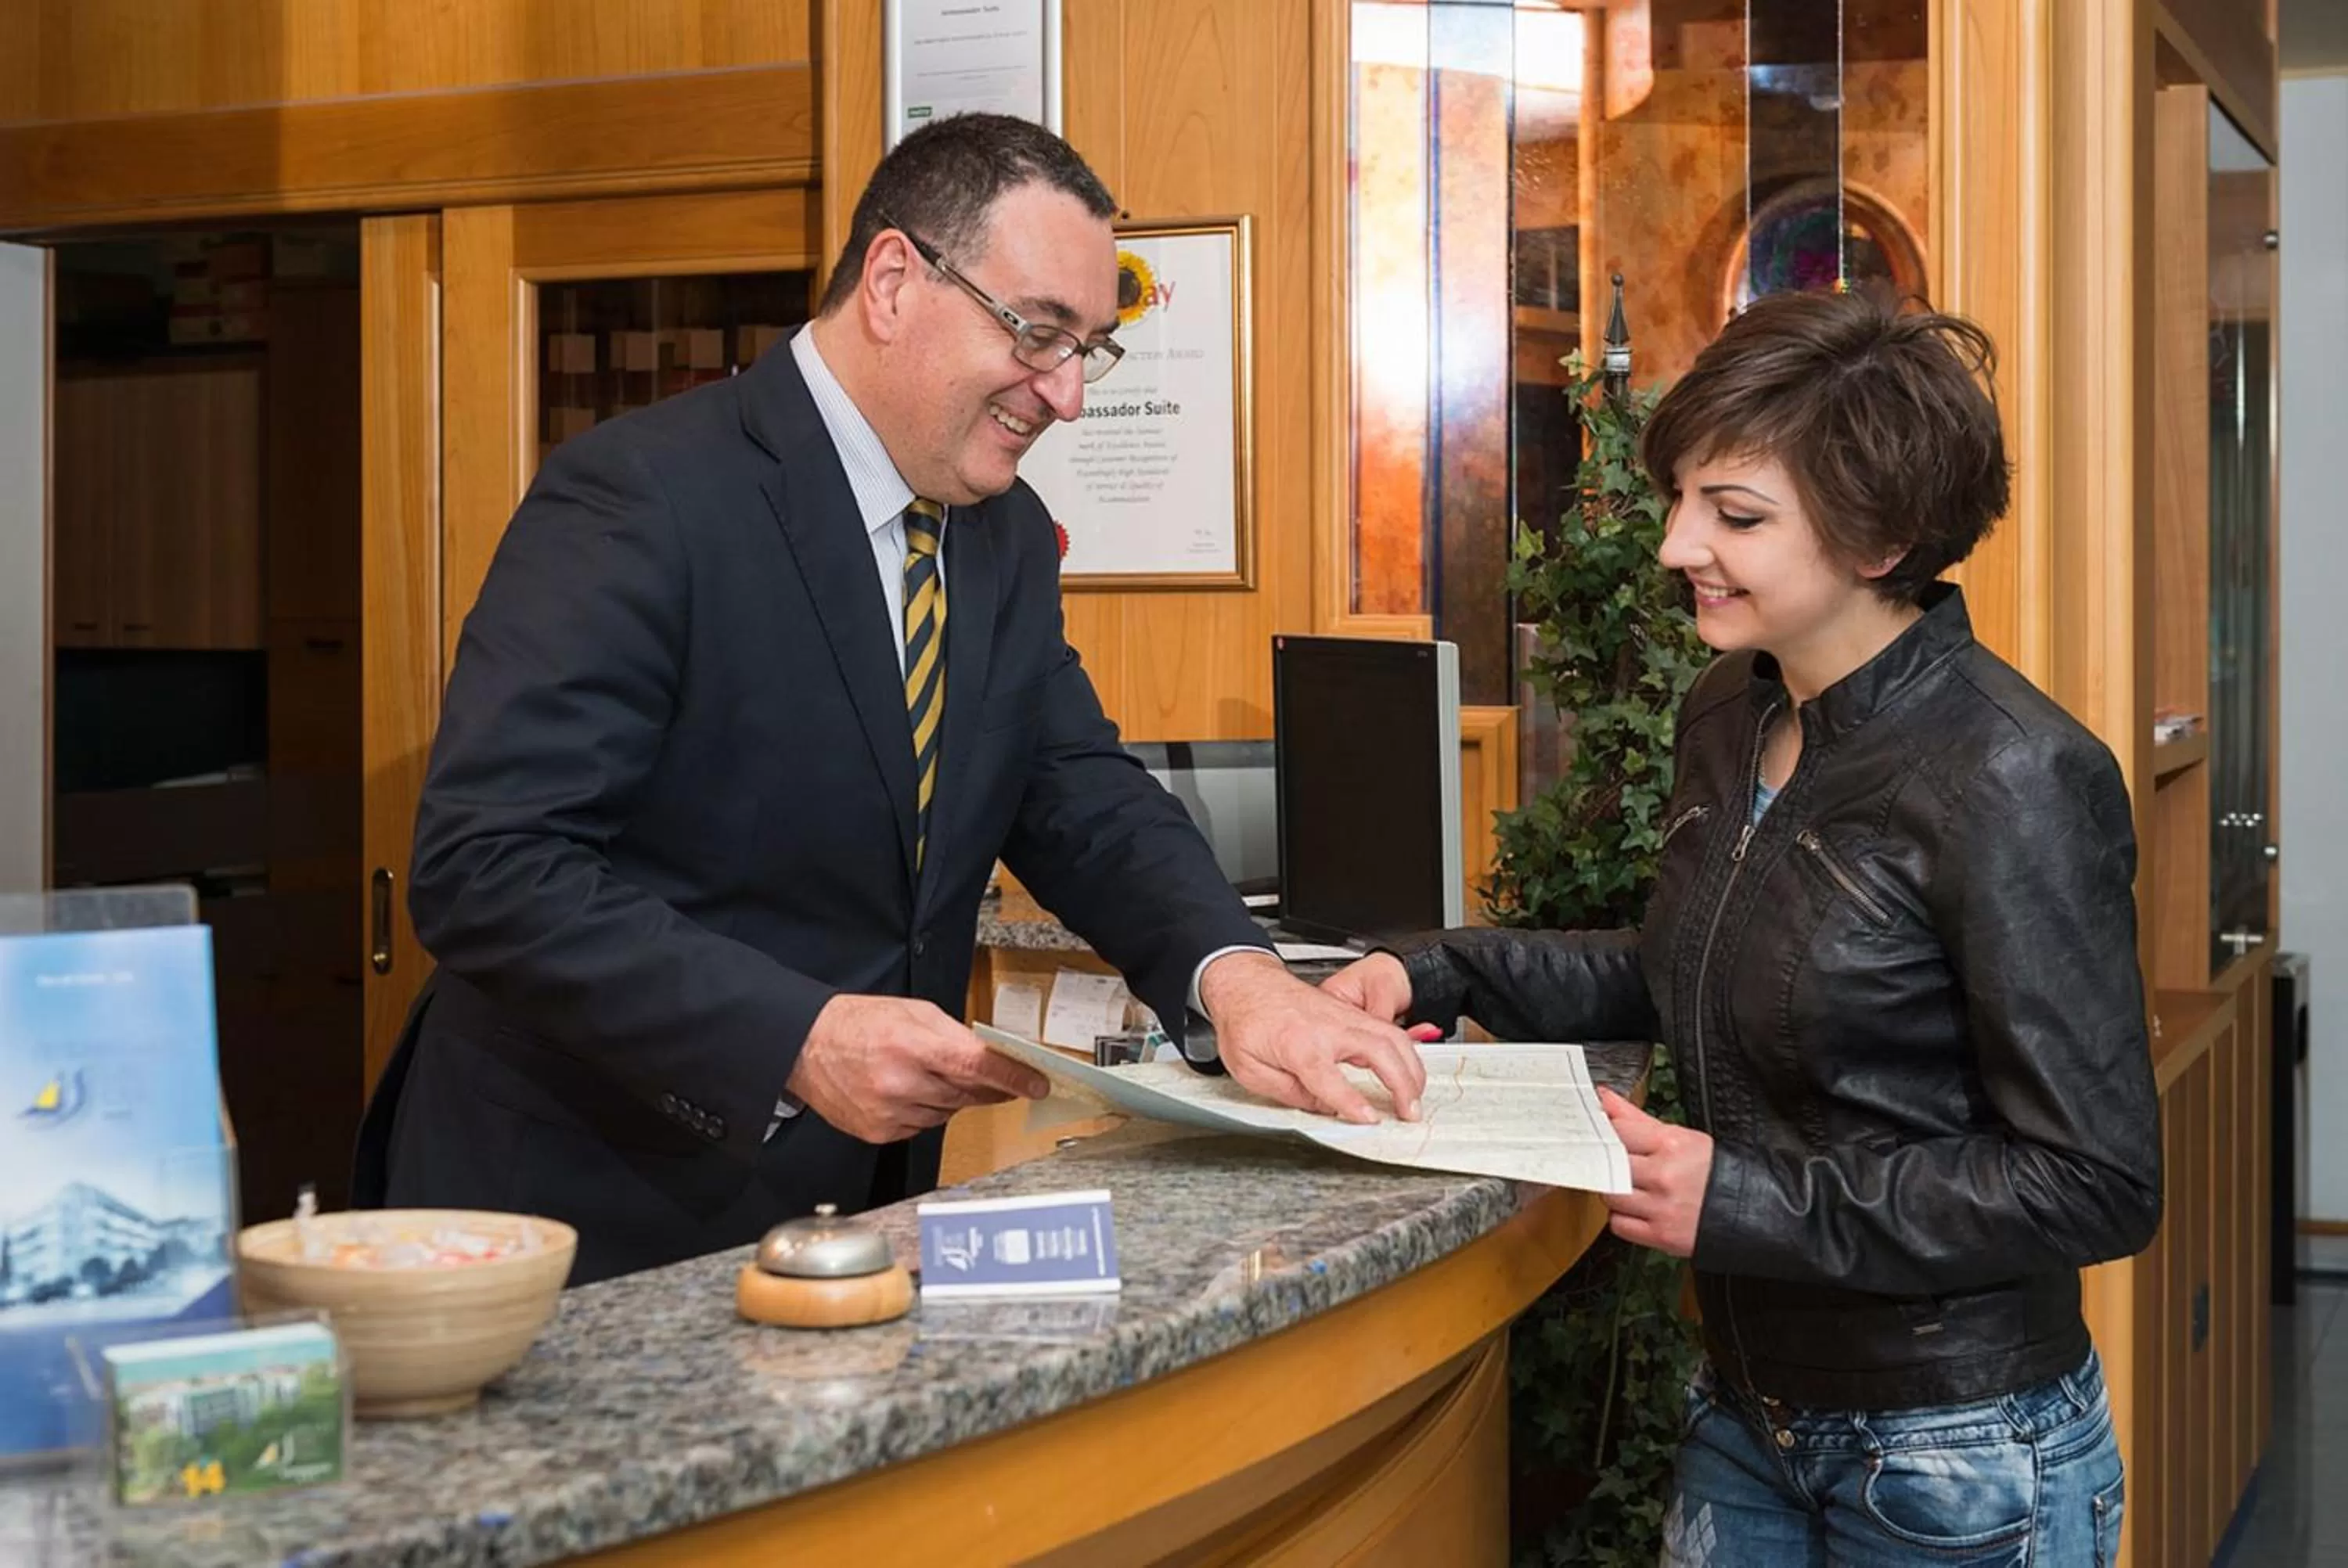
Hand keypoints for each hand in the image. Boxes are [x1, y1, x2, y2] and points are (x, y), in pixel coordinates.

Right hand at [785, 993, 1049, 1143]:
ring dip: (951, 1097)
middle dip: (984, 1085)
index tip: (1037, 1085)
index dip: (1012, 1077)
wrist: (806, 1047)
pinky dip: (926, 1111)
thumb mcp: (914, 1012)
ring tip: (926, 1074)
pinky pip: (923, 1127)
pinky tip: (908, 1091)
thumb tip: (994, 1059)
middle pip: (967, 1093)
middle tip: (992, 1076)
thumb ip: (956, 1036)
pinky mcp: (879, 1132)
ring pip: (948, 1113)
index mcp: (912, 1045)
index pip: (976, 1066)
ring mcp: (889, 1112)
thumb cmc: (858, 1022)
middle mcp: (900, 1083)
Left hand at [1201, 952, 1428, 1123]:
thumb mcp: (1248, 1069)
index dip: (1352, 1104)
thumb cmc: (1244, 1022)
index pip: (1331, 1080)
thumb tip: (1323, 1110)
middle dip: (1402, 1085)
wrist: (1245, 983)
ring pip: (1393, 1037)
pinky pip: (1389, 1030)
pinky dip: (1406, 1053)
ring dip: (1411, 1069)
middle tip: (1409, 1113)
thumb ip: (1288, 1093)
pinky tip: (1408, 1071)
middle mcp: (1327, 1028)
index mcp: (1299, 1045)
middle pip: (1378, 1051)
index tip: (1369, 1120)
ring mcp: (1344, 1017)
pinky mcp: (1351, 1013)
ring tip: (1415, 1098)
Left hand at [1598, 1086, 1712, 1257]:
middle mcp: (1665, 1175)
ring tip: (1633, 1189)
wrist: (1750, 1210)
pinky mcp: (1661, 1235)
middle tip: (1620, 1165)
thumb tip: (1603, 1098)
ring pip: (1610, 1195)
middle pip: (1608, 1164)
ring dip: (1615, 1193)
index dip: (1607, 1134)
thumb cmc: (1714, 1172)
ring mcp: (1662, 1207)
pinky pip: (1618, 1224)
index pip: (1617, 1131)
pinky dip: (1623, 1219)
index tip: (1604, 1138)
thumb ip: (1637, 1118)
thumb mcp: (1682, 1136)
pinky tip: (1638, 1211)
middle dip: (1610, 1164)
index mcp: (1671, 1145)